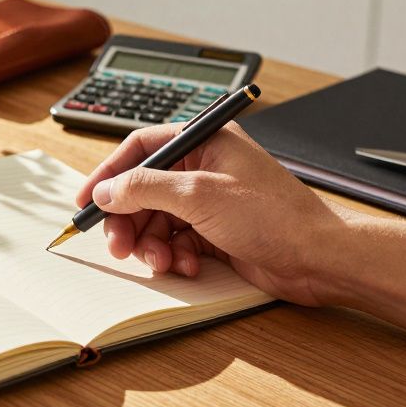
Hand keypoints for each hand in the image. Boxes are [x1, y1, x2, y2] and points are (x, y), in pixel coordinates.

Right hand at [76, 123, 352, 305]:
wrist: (319, 259)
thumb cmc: (275, 217)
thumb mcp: (199, 195)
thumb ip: (144, 188)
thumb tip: (106, 189)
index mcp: (205, 140)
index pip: (141, 147)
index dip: (109, 174)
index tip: (86, 201)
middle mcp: (205, 167)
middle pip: (143, 190)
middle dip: (128, 220)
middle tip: (119, 246)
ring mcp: (210, 201)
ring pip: (156, 220)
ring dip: (152, 244)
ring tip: (162, 261)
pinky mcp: (215, 232)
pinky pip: (176, 241)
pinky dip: (174, 256)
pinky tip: (189, 265)